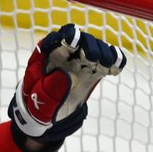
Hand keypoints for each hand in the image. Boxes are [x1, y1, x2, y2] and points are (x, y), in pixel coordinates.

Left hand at [9, 24, 125, 141]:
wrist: (47, 114)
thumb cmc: (37, 103)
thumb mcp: (38, 99)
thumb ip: (48, 88)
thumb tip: (64, 75)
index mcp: (50, 53)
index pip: (61, 38)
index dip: (68, 38)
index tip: (72, 44)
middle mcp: (69, 53)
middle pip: (84, 40)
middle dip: (89, 46)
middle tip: (92, 58)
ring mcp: (83, 61)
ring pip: (98, 49)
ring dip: (104, 55)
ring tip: (105, 65)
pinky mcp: (95, 71)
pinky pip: (109, 62)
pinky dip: (115, 62)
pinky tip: (114, 70)